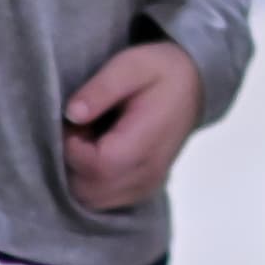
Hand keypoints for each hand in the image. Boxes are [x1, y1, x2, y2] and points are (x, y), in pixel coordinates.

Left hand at [64, 39, 203, 211]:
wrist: (193, 83)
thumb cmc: (160, 71)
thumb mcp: (130, 65)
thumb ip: (100, 89)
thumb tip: (72, 114)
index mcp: (145, 144)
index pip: (94, 166)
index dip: (71, 145)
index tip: (75, 119)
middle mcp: (147, 173)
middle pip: (88, 189)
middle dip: (71, 160)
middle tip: (81, 127)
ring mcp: (146, 186)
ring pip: (91, 199)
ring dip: (78, 173)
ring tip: (89, 139)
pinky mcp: (142, 189)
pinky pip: (102, 200)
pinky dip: (89, 182)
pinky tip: (96, 152)